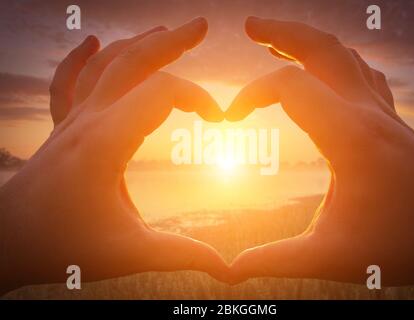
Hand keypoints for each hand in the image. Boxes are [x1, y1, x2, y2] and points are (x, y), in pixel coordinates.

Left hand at [0, 18, 227, 294]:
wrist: (6, 242)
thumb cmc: (63, 246)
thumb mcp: (128, 253)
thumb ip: (180, 254)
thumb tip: (225, 268)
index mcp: (107, 142)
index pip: (162, 94)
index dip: (198, 98)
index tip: (220, 120)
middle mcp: (88, 121)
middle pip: (132, 62)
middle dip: (170, 41)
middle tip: (199, 25)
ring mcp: (71, 121)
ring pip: (103, 66)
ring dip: (136, 44)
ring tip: (163, 31)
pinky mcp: (62, 129)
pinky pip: (68, 82)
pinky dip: (79, 58)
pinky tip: (91, 41)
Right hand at [227, 17, 413, 285]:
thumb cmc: (402, 246)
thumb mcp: (332, 257)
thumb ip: (276, 260)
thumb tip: (231, 271)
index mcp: (349, 136)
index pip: (288, 87)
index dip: (250, 95)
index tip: (229, 120)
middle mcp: (367, 112)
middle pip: (321, 48)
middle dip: (282, 31)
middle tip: (251, 23)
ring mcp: (383, 112)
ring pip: (344, 54)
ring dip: (308, 41)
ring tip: (277, 39)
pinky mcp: (390, 120)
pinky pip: (362, 73)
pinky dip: (336, 60)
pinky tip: (324, 70)